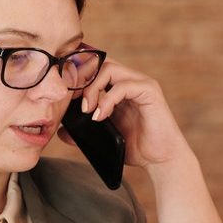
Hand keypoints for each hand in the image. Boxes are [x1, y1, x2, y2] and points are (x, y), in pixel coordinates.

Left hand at [59, 58, 189, 168]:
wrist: (160, 159)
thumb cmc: (134, 147)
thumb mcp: (103, 137)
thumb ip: (84, 131)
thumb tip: (62, 131)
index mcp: (118, 87)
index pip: (95, 68)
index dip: (78, 78)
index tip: (65, 97)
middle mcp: (130, 80)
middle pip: (100, 63)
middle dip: (82, 80)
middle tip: (74, 103)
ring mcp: (141, 84)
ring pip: (109, 69)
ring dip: (92, 88)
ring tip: (87, 111)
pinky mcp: (150, 92)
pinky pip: (123, 86)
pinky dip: (107, 100)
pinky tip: (100, 117)